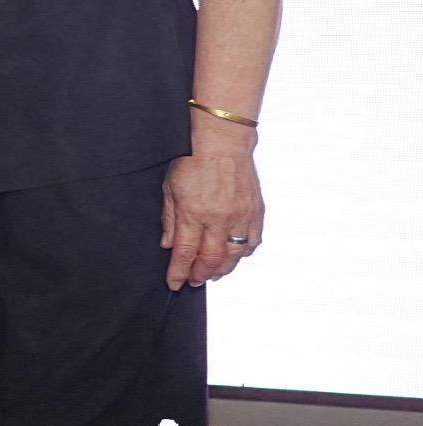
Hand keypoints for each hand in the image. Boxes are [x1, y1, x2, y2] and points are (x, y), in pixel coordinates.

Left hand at [162, 141, 263, 288]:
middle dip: (200, 275)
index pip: (185, 253)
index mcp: (194, 213)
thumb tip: (169, 245)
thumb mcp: (169, 188)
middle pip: (211, 259)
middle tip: (194, 281)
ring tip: (212, 274)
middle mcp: (219, 219)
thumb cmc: (192, 160)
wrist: (222, 142)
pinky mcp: (255, 212)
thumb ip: (170, 219)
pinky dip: (243, 253)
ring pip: (234, 256)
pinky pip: (253, 241)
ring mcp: (240, 216)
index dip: (179, 272)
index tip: (174, 283)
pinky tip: (235, 256)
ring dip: (223, 269)